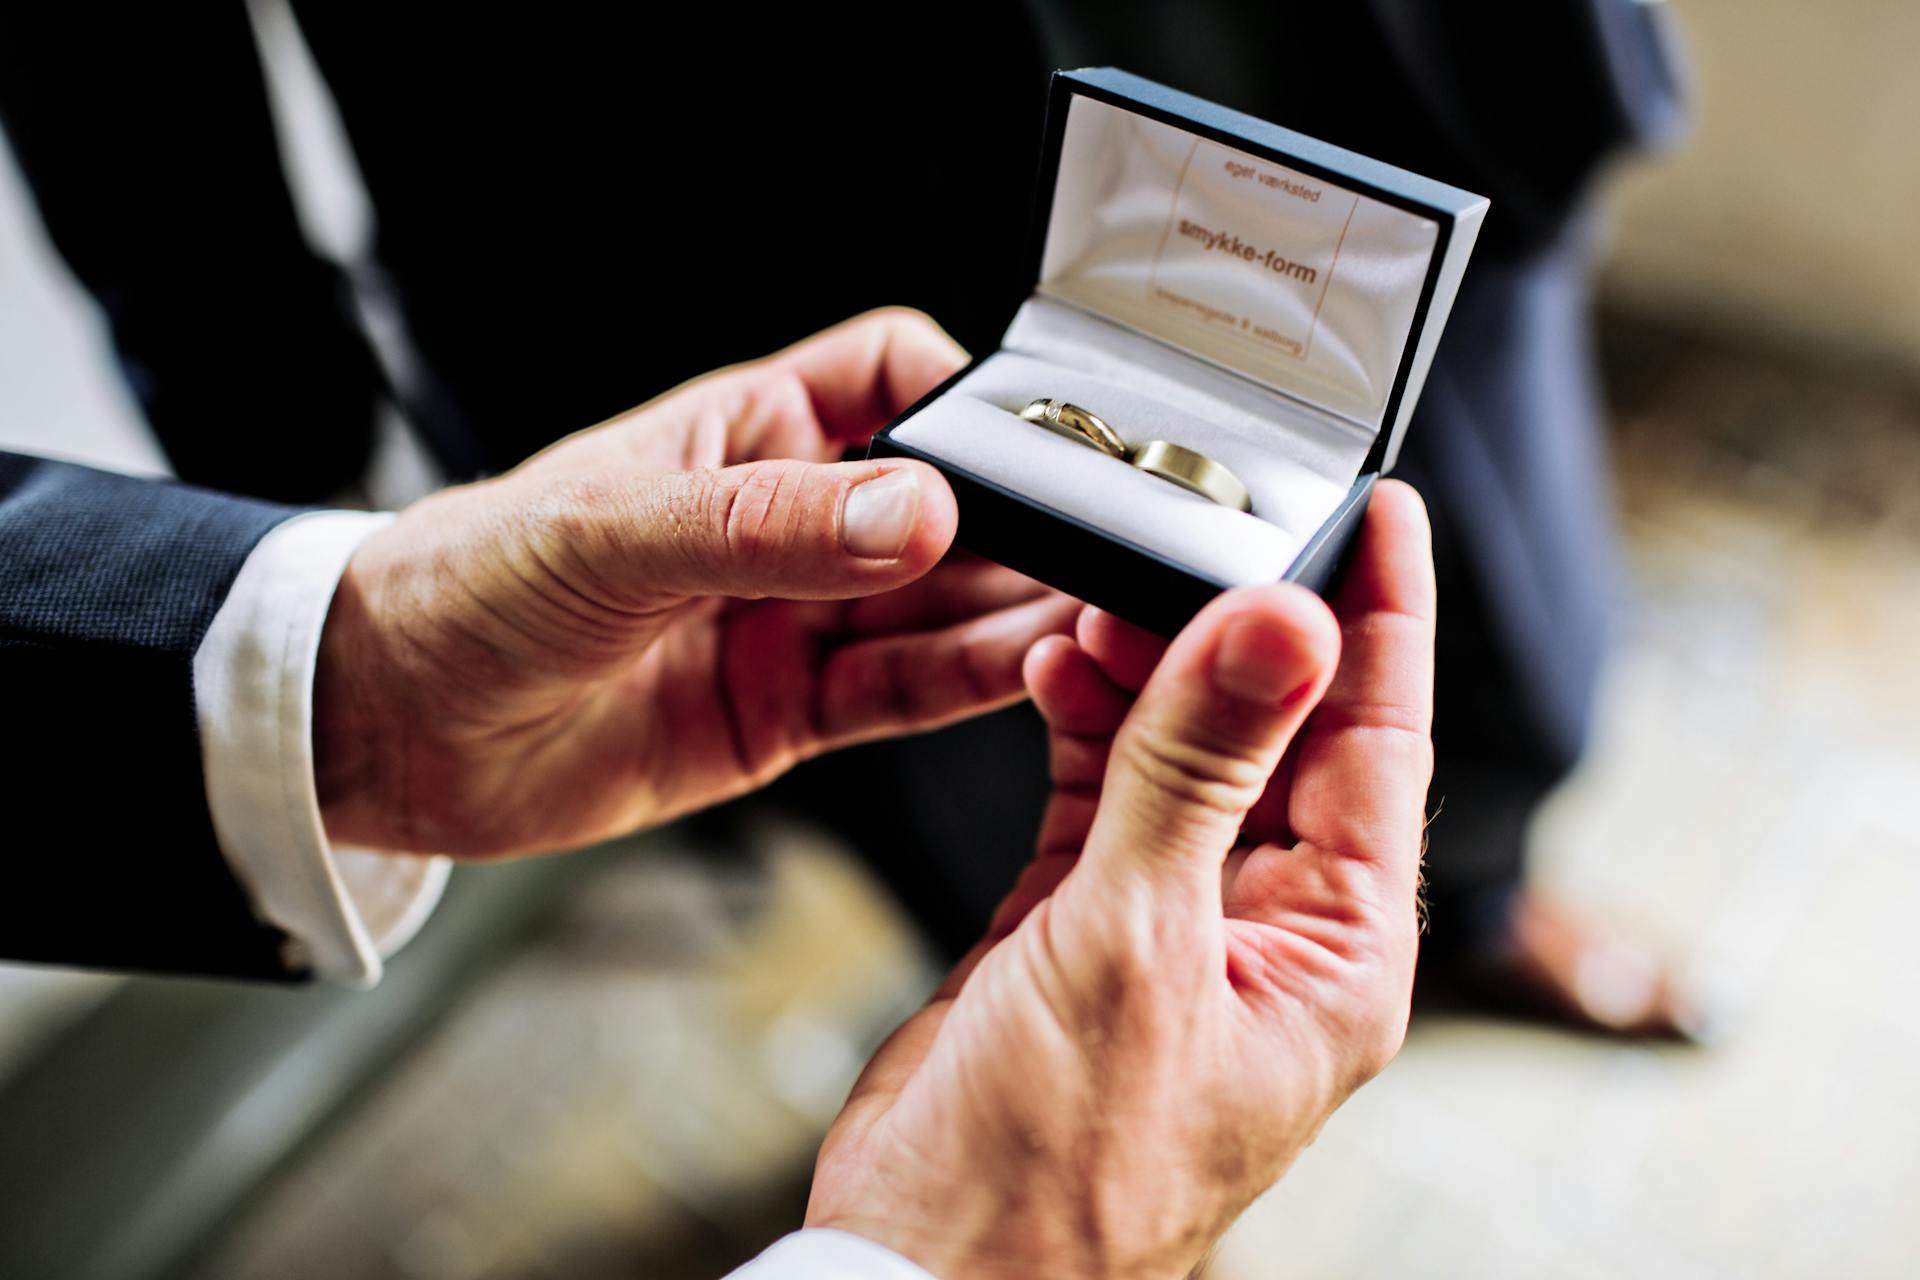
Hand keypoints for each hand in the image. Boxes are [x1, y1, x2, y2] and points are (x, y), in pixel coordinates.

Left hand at [313, 309, 1075, 856]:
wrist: (382, 730)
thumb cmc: (463, 587)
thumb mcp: (613, 535)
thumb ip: (767, 525)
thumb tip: (918, 512)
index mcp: (748, 435)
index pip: (896, 379)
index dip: (974, 403)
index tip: (1041, 445)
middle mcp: (785, 524)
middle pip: (944, 505)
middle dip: (1022, 524)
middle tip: (1100, 549)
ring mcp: (791, 620)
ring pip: (937, 607)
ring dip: (1012, 612)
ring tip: (1094, 617)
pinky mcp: (784, 714)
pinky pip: (897, 696)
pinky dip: (963, 687)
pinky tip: (1023, 674)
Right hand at [807, 482, 1434, 1278]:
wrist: (926, 1271)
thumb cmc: (1050, 1177)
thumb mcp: (1135, 943)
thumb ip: (1197, 771)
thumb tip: (1283, 627)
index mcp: (1333, 954)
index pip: (1381, 747)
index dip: (1382, 619)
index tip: (1383, 511)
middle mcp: (1269, 934)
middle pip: (1283, 737)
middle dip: (1243, 629)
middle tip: (1206, 524)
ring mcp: (1177, 927)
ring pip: (1189, 756)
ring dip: (1156, 670)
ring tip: (1114, 585)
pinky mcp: (1088, 927)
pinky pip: (1110, 796)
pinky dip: (1088, 725)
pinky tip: (1065, 670)